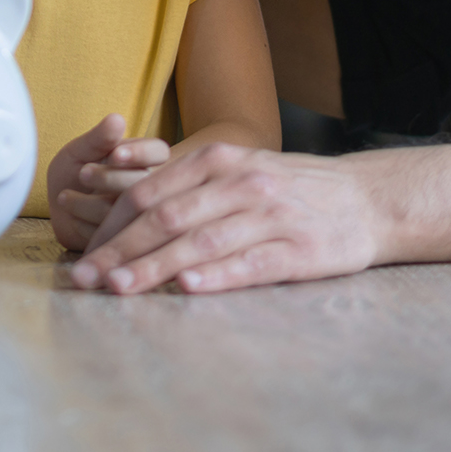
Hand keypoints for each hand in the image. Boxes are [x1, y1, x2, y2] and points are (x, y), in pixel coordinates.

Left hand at [46, 114, 170, 251]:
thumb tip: (116, 119)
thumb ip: (99, 138)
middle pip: (143, 184)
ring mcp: (139, 216)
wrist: (58, 206)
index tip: (115, 154)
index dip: (140, 153)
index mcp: (146, 160)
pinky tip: (71, 215)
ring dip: (89, 203)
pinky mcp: (125, 241)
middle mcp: (149, 188)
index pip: (158, 152)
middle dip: (110, 178)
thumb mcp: (81, 150)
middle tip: (82, 172)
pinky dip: (84, 224)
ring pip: (126, 212)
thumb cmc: (74, 170)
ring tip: (64, 196)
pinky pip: (111, 235)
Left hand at [66, 144, 380, 294]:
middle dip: (117, 250)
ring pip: (199, 243)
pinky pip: (248, 264)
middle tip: (83, 279)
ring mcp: (269, 217)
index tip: (82, 255)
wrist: (369, 199)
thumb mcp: (239, 172)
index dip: (110, 225)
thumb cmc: (292, 190)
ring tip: (119, 288)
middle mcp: (239, 184)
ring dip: (154, 267)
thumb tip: (126, 210)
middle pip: (165, 218)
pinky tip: (186, 289)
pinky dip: (215, 277)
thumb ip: (189, 188)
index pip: (149, 193)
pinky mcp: (297, 251)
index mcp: (218, 162)